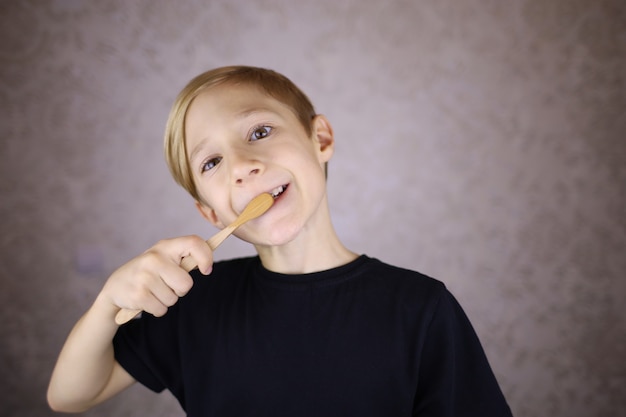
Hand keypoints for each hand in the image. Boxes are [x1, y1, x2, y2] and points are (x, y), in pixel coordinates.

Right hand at [99, 235, 213, 317]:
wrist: (115, 288)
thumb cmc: (149, 273)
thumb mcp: (164, 259)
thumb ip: (183, 259)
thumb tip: (207, 264)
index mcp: (165, 246)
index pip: (194, 243)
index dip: (206, 257)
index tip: (207, 270)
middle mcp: (154, 258)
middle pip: (186, 284)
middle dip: (180, 290)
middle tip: (165, 285)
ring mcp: (144, 276)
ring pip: (173, 299)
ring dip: (166, 300)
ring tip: (152, 291)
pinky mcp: (138, 294)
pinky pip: (162, 310)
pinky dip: (157, 309)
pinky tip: (145, 300)